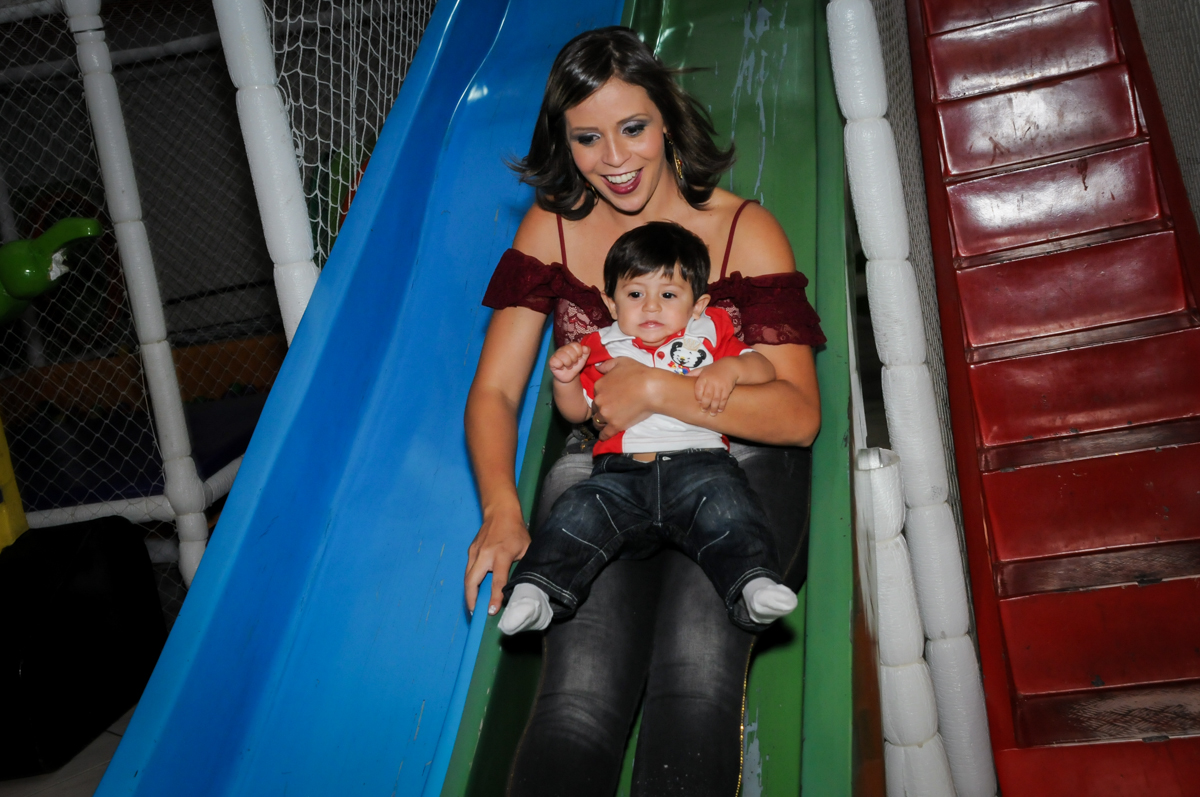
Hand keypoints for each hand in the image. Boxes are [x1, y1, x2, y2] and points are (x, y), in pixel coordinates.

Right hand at [464, 501, 529, 615]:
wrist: (500, 511)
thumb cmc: (516, 531)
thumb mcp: (526, 548)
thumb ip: (523, 566)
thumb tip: (524, 584)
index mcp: (501, 554)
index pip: (497, 581)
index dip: (494, 597)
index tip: (491, 611)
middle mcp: (485, 554)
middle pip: (472, 581)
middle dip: (471, 599)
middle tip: (474, 613)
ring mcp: (475, 552)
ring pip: (467, 577)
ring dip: (468, 592)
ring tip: (472, 606)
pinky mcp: (470, 551)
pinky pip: (469, 569)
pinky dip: (470, 582)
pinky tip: (473, 590)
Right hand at [548, 342, 589, 383]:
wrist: (570, 376)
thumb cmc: (575, 366)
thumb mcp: (583, 359)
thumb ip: (586, 352)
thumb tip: (585, 347)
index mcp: (571, 346)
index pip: (576, 345)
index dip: (579, 353)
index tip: (579, 358)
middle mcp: (563, 348)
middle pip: (570, 350)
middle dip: (574, 360)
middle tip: (573, 364)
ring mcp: (556, 354)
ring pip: (562, 355)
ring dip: (568, 363)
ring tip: (568, 366)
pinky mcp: (551, 361)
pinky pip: (556, 361)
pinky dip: (560, 366)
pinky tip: (561, 367)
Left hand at [591, 357, 660, 438]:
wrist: (651, 388)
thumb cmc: (639, 373)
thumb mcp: (621, 362)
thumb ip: (607, 365)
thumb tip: (597, 367)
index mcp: (599, 385)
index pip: (596, 394)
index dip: (603, 396)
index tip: (610, 398)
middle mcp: (599, 400)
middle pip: (596, 408)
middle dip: (601, 409)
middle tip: (611, 410)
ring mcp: (606, 414)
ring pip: (597, 421)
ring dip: (601, 423)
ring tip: (606, 424)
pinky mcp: (615, 425)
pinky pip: (604, 434)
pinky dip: (604, 436)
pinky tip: (604, 437)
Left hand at [692, 359, 738, 415]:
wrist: (730, 366)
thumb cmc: (714, 369)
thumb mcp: (703, 369)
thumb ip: (694, 373)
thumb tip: (682, 377)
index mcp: (704, 377)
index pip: (698, 389)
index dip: (698, 397)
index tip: (698, 402)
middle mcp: (711, 382)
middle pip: (707, 396)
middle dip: (705, 405)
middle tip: (703, 410)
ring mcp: (720, 386)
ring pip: (716, 399)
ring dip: (713, 407)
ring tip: (712, 414)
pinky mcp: (727, 389)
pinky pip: (724, 399)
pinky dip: (722, 405)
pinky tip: (720, 409)